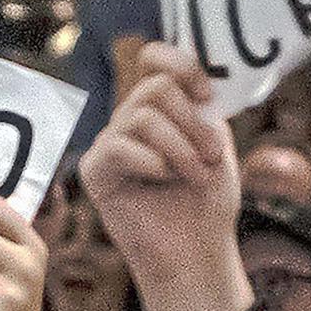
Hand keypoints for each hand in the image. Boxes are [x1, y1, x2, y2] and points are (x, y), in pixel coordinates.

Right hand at [79, 45, 247, 310]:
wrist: (197, 252)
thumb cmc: (208, 203)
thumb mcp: (215, 142)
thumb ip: (203, 106)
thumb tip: (194, 78)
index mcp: (162, 109)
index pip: (155, 58)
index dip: (182, 65)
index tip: (206, 96)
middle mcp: (131, 121)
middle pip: (155, 87)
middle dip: (192, 121)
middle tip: (211, 155)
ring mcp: (110, 144)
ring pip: (142, 117)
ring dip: (180, 146)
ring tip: (196, 175)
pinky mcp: (95, 172)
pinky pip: (118, 146)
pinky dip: (150, 160)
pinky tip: (164, 179)